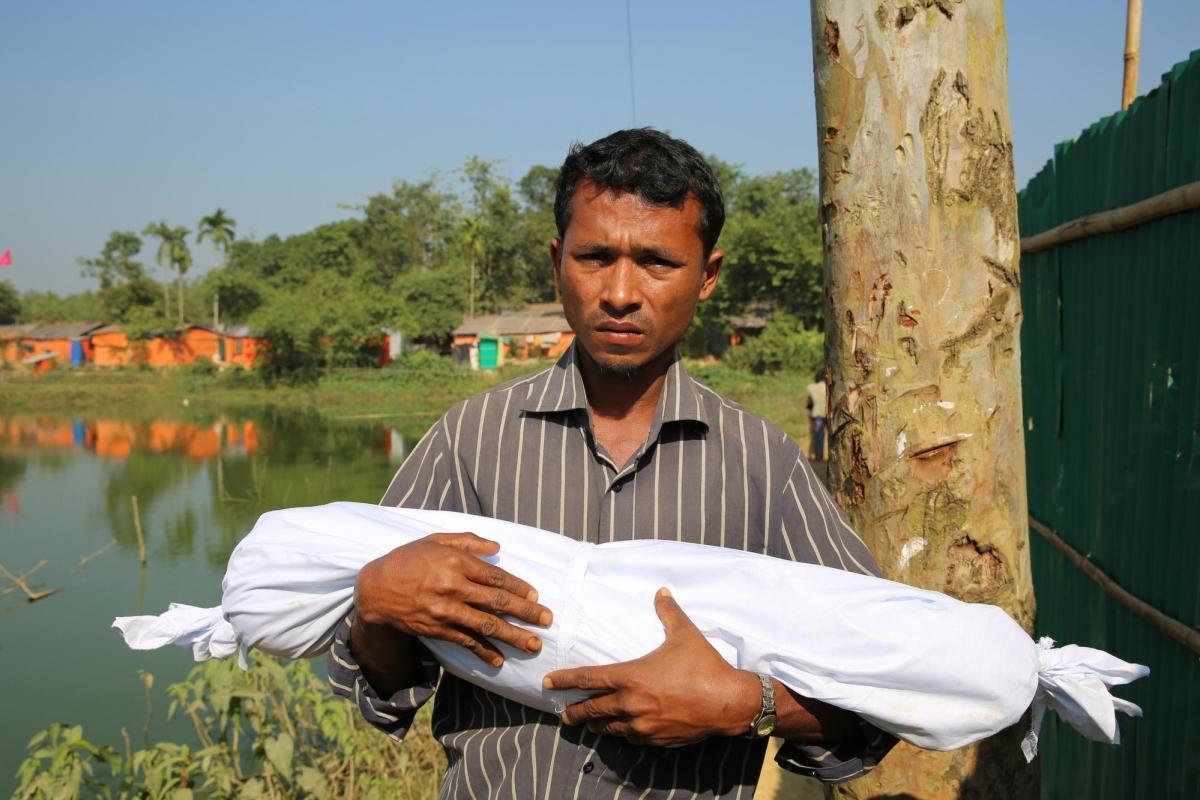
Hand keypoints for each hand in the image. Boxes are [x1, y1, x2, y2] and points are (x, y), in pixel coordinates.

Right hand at [354, 531, 552, 666]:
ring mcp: (445, 611)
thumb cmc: (408, 559)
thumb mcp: (435, 540)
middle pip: (498, 601)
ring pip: (486, 625)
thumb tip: (497, 546)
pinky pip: (466, 642)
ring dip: (513, 636)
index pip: (496, 576)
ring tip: (533, 644)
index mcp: (455, 562)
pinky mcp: (437, 629)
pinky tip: (499, 659)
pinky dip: (484, 652)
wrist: (375, 589)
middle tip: (547, 620)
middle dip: (526, 612)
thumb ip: (467, 540)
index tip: (535, 596)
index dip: (519, 587)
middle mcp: (453, 586)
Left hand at [544, 588, 760, 746]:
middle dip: (575, 712)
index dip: (565, 681)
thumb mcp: (684, 634)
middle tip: (564, 715)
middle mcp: (631, 704)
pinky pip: (631, 739)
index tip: (549, 683)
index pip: (588, 679)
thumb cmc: (704, 666)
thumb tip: (662, 591)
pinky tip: (622, 731)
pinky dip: (622, 734)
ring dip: (596, 725)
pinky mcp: (656, 740)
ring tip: (589, 724)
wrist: (727, 702)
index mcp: (631, 677)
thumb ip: (668, 612)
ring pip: (609, 728)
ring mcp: (642, 726)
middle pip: (592, 710)